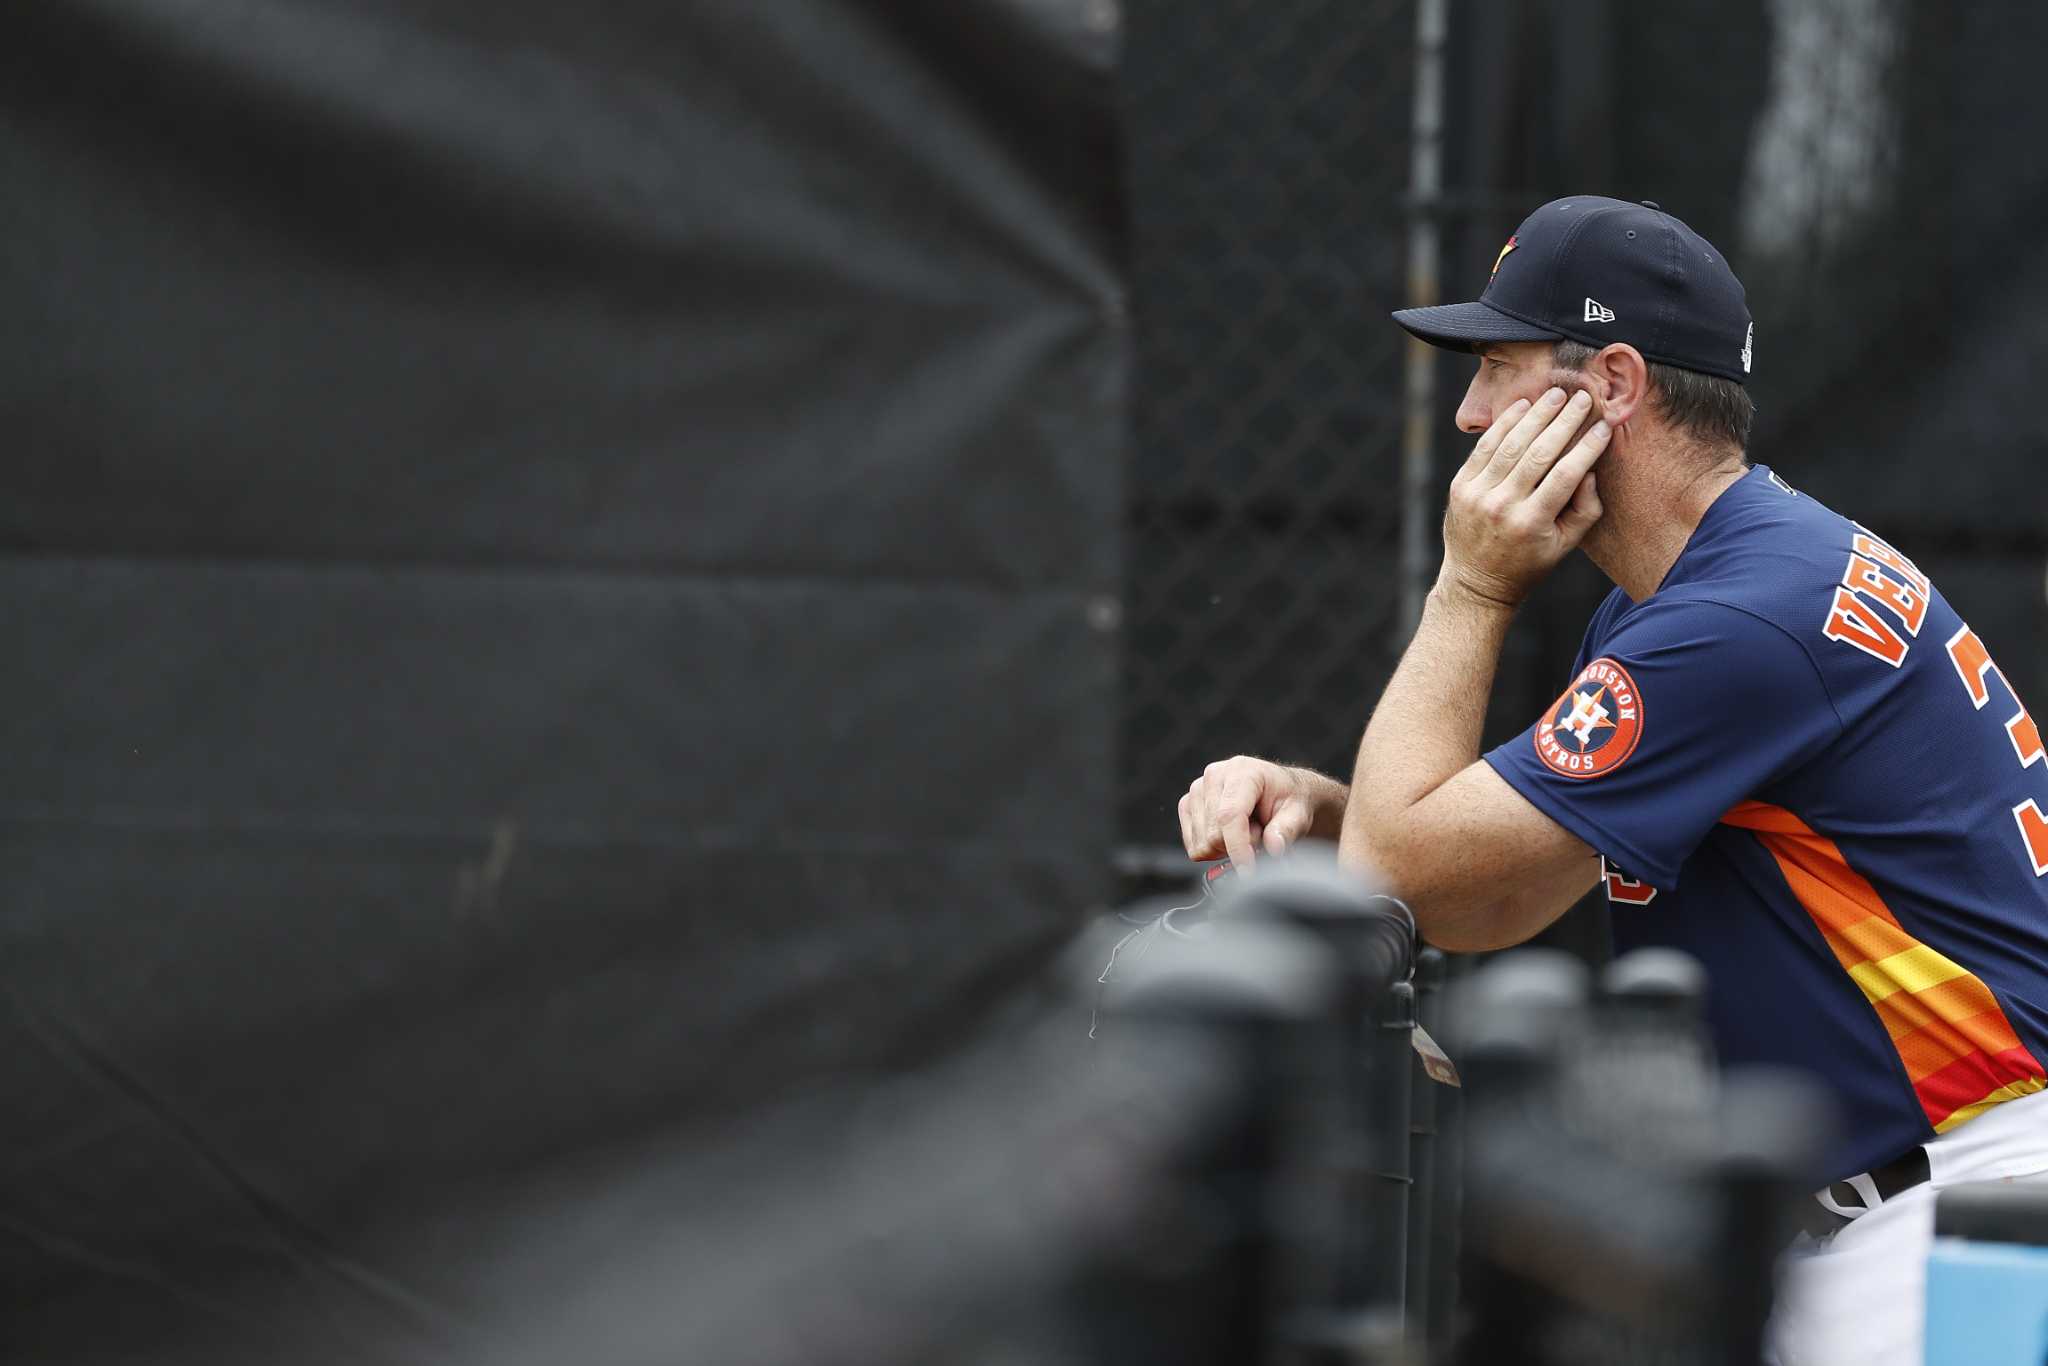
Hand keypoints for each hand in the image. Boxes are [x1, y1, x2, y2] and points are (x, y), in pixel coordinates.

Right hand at [1178, 756, 1335, 867]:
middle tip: (1259, 834)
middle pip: (1214, 834)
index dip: (1238, 847)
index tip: (1248, 871)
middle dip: (1239, 847)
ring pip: (1202, 843)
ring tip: (1245, 831)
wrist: (1279, 791)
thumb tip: (1274, 847)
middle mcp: (1215, 776)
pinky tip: (1229, 835)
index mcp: (1243, 772)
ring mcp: (1197, 789)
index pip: (1230, 815)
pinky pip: (1192, 845)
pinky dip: (1212, 849)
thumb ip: (1287, 830)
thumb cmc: (1287, 799)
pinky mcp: (1188, 804)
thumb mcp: (1298, 813)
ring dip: (1226, 848)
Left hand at [1440, 386, 1610, 607]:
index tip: (1604, 425)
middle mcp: (1502, 506)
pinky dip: (1504, 424)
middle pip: (1539, 453)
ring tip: (1556, 394)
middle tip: (1583, 398)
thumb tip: (1591, 469)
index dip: (1587, 448)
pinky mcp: (1460, 486)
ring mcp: (1477, 494)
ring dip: (1536, 415)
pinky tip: (1523, 406)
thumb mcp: (1565, 546)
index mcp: (1531, 523)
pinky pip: (1484, 447)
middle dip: (1564, 421)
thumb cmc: (1529, 562)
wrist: (1476, 581)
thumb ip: (1586, 510)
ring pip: (1511, 444)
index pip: (1565, 475)